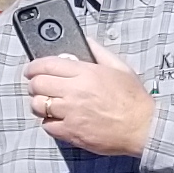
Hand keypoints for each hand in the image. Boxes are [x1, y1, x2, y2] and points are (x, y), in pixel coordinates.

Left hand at [27, 41, 155, 157]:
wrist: (143, 127)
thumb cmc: (133, 99)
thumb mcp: (120, 68)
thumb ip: (99, 52)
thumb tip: (85, 41)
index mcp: (86, 72)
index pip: (46, 64)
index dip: (33, 67)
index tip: (31, 70)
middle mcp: (75, 91)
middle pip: (37, 84)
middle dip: (34, 85)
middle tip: (39, 88)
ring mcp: (71, 113)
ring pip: (38, 106)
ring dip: (39, 104)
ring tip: (48, 105)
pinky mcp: (71, 132)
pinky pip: (47, 126)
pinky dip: (49, 123)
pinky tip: (58, 120)